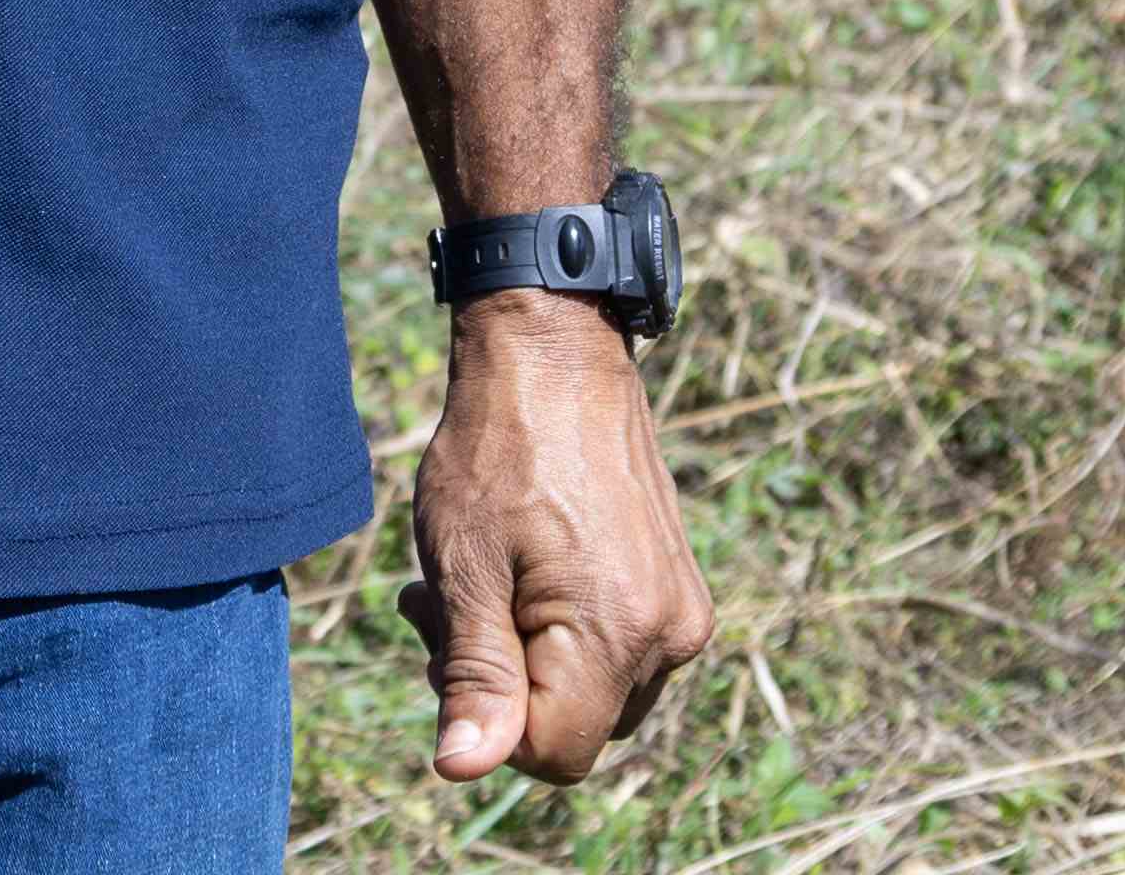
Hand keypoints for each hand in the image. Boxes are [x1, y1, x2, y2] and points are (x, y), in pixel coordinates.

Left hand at [398, 295, 711, 782]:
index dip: (486, 721)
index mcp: (617, 634)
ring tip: (479, 577)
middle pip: (574, 727)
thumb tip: (464, 768)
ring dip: (528, 658)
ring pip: (594, 693)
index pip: (552, 754)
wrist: (557, 355)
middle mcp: (670, 635)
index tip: (441, 639)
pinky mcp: (679, 588)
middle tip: (443, 602)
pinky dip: (563, 632)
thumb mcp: (463, 565)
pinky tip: (522, 569)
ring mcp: (682, 612)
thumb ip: (473, 674)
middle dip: (501, 685)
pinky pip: (619, 652)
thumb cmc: (497, 451)